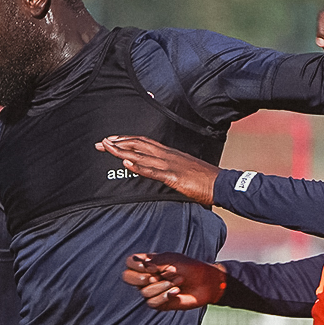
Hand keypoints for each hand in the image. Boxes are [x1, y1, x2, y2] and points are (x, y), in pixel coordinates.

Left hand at [95, 135, 218, 205]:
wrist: (222, 184)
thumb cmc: (206, 180)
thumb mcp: (185, 171)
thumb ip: (171, 170)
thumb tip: (161, 173)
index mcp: (170, 154)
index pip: (144, 142)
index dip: (126, 140)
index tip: (112, 140)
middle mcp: (168, 155)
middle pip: (139, 144)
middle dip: (118, 143)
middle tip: (101, 142)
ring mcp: (170, 165)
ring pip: (141, 155)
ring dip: (122, 151)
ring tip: (107, 148)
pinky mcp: (174, 177)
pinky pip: (152, 171)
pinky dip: (138, 167)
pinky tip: (126, 164)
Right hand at [122, 252, 226, 310]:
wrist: (206, 283)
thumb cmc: (191, 267)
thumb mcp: (174, 260)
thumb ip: (156, 261)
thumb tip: (141, 263)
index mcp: (149, 263)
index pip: (129, 262)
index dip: (135, 264)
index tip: (148, 265)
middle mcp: (147, 276)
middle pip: (127, 277)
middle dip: (139, 278)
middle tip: (155, 276)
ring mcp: (152, 290)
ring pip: (143, 292)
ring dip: (161, 286)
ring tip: (178, 281)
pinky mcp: (160, 303)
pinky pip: (152, 302)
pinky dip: (164, 296)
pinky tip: (176, 292)